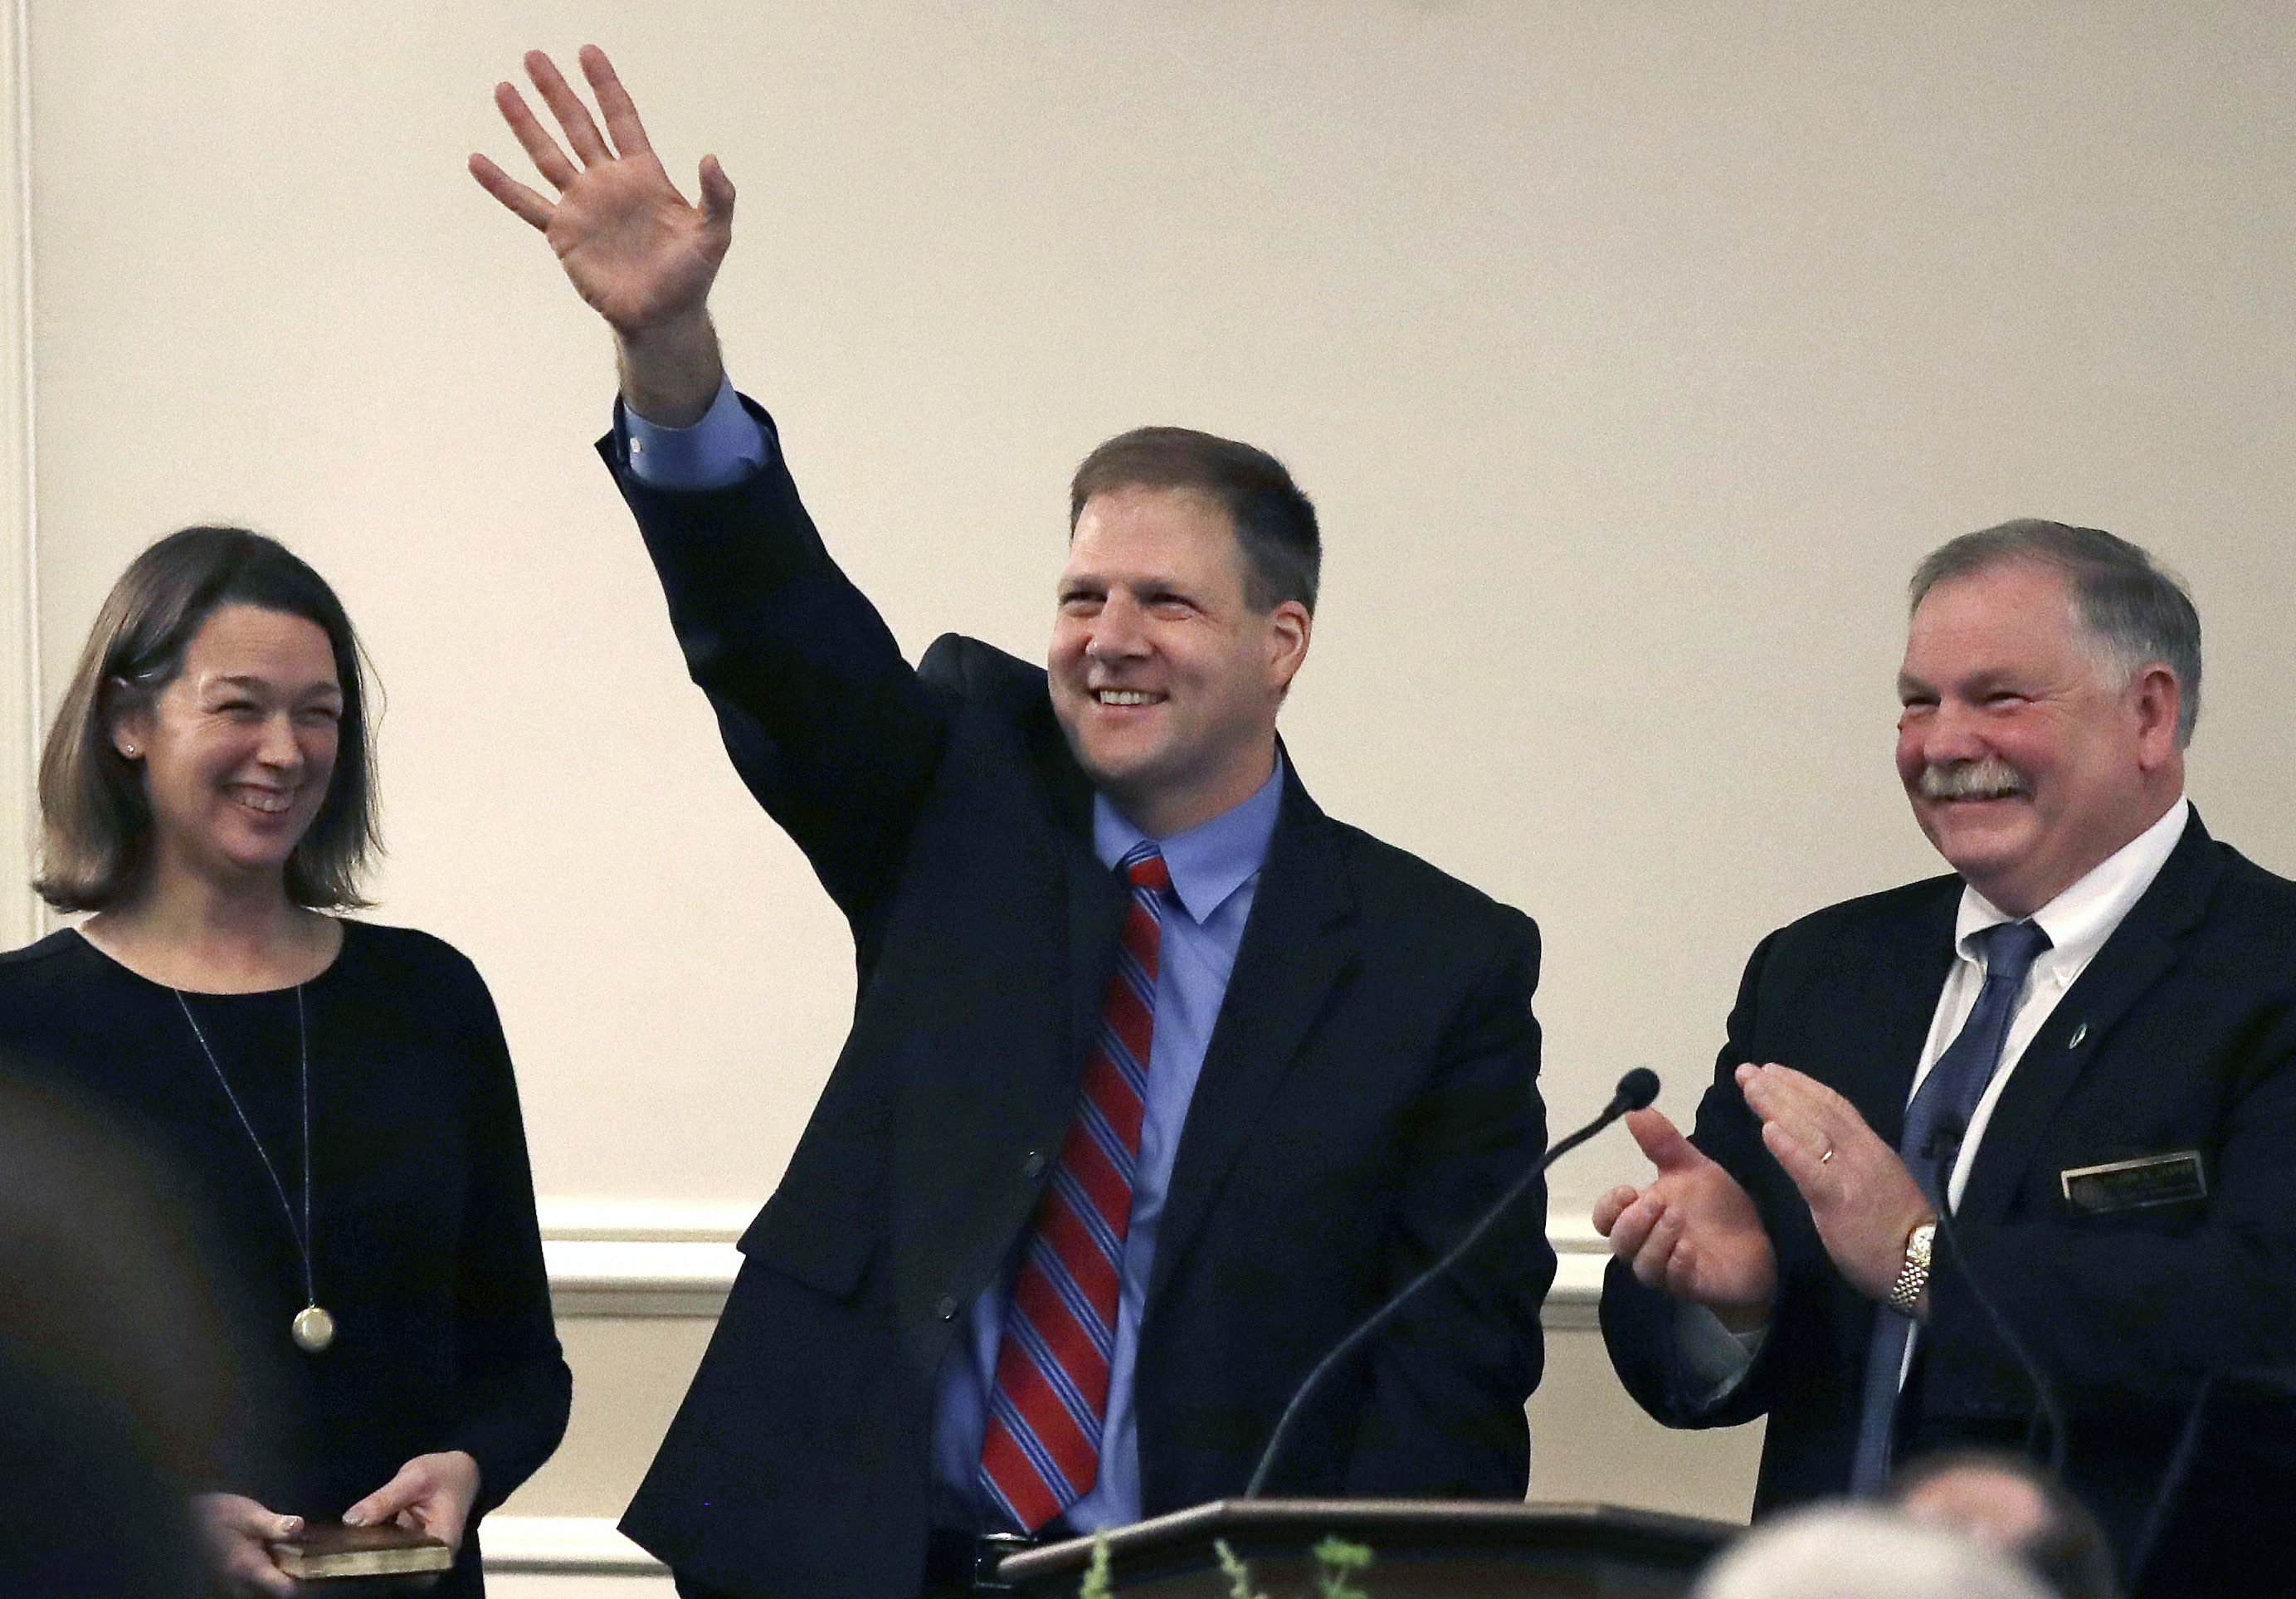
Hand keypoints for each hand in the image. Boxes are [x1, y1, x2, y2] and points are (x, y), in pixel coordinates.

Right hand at [192, 1493, 301, 1597]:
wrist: (189, 1516)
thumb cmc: (220, 1514)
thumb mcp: (250, 1515)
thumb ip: (275, 1525)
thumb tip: (299, 1525)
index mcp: (249, 1571)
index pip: (285, 1591)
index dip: (305, 1581)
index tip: (317, 1565)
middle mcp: (241, 1585)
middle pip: (276, 1593)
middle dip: (294, 1577)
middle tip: (309, 1556)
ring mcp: (234, 1584)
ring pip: (265, 1589)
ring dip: (282, 1574)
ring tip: (295, 1553)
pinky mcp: (232, 1579)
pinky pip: (257, 1583)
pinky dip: (270, 1572)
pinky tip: (277, 1554)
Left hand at [343, 1450, 481, 1555]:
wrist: (461, 1468)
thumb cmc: (446, 1473)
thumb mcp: (414, 1479)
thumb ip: (383, 1500)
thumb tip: (351, 1520)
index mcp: (440, 1546)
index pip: (404, 1563)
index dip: (377, 1556)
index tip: (355, 1546)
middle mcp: (432, 1556)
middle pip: (395, 1562)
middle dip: (371, 1549)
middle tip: (349, 1536)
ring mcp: (420, 1552)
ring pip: (389, 1556)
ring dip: (371, 1545)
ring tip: (353, 1532)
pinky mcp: (410, 1545)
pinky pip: (389, 1546)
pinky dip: (376, 1538)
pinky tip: (362, 1529)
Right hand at [472, 46, 732, 422]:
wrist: (662, 317)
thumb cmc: (691, 277)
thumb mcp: (714, 235)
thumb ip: (719, 197)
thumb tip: (710, 158)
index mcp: (644, 175)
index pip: (621, 118)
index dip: (605, 86)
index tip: (588, 52)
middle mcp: (608, 183)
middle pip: (578, 125)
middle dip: (557, 91)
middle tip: (534, 55)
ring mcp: (583, 205)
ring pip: (547, 154)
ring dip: (525, 123)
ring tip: (504, 89)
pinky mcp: (563, 233)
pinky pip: (527, 204)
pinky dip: (501, 185)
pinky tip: (478, 161)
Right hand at [1593, 1107, 1777, 1332]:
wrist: (1761, 1243)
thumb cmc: (1719, 1207)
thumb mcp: (1692, 1167)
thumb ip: (1662, 1142)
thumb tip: (1634, 1110)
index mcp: (1643, 1216)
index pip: (1606, 1217)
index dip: (1609, 1207)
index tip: (1628, 1189)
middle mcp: (1649, 1245)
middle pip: (1619, 1242)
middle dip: (1632, 1221)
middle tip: (1657, 1201)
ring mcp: (1670, 1269)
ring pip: (1642, 1265)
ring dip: (1655, 1240)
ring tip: (1677, 1217)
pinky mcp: (1694, 1286)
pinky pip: (1673, 1281)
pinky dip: (1675, 1263)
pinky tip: (1688, 1248)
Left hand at [1736, 1062, 1933, 1304]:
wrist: (1925, 1265)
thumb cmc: (1900, 1232)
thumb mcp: (1878, 1182)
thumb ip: (1853, 1161)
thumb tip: (1824, 1144)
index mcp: (1870, 1148)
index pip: (1834, 1105)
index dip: (1801, 1085)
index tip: (1773, 1070)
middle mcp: (1861, 1152)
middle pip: (1816, 1109)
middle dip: (1779, 1087)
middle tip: (1746, 1070)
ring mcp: (1850, 1174)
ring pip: (1810, 1129)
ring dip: (1775, 1104)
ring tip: (1748, 1085)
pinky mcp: (1839, 1200)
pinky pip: (1810, 1170)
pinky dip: (1788, 1147)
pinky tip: (1767, 1130)